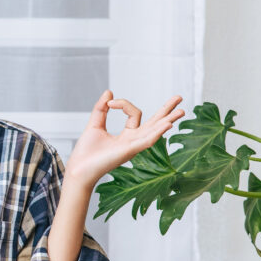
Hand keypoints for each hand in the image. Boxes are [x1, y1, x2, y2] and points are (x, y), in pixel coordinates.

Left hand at [64, 90, 186, 190]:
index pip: (134, 113)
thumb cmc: (86, 152)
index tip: (109, 103)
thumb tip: (109, 92)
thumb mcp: (95, 125)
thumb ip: (101, 109)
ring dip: (168, 121)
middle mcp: (133, 141)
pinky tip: (167, 124)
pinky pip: (147, 140)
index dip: (123, 103)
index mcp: (127, 136)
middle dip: (166, 110)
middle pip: (155, 123)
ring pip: (154, 131)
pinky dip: (158, 132)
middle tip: (179, 98)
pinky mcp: (129, 151)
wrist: (78, 168)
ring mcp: (133, 147)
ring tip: (181, 111)